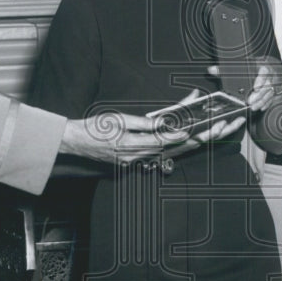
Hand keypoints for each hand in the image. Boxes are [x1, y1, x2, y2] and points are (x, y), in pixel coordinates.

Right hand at [59, 110, 190, 164]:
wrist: (77, 142)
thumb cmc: (95, 128)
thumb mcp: (119, 119)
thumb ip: (142, 123)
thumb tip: (161, 123)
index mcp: (130, 145)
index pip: (160, 141)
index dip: (177, 136)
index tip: (190, 131)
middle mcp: (134, 157)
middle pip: (167, 150)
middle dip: (188, 143)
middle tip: (204, 136)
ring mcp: (132, 161)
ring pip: (162, 154)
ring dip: (181, 147)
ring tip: (199, 140)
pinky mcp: (130, 161)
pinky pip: (153, 156)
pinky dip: (168, 151)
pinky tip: (178, 146)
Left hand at [207, 57, 281, 111]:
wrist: (266, 68)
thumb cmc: (250, 68)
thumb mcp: (239, 66)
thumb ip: (225, 69)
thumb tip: (212, 69)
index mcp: (261, 66)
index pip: (264, 72)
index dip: (260, 80)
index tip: (255, 87)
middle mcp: (269, 75)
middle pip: (267, 85)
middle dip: (259, 95)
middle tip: (251, 102)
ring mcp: (272, 83)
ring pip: (270, 93)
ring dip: (262, 101)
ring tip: (253, 107)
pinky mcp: (274, 90)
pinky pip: (272, 97)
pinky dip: (267, 103)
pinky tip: (261, 107)